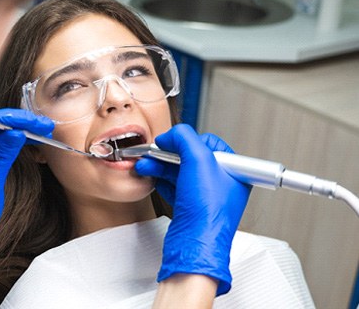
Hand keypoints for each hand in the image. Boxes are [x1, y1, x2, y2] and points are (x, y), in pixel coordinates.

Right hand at [135, 124, 250, 294]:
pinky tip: (153, 179)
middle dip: (167, 154)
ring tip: (146, 166)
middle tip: (153, 154)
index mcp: (233, 170)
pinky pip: (175, 187)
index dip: (186, 141)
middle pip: (190, 157)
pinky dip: (162, 181)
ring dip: (160, 166)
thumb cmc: (207, 211)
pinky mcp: (191, 208)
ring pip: (180, 172)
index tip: (169, 142)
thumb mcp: (198, 160)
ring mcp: (206, 196)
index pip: (208, 143)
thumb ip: (185, 138)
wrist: (195, 245)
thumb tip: (172, 134)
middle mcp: (222, 182)